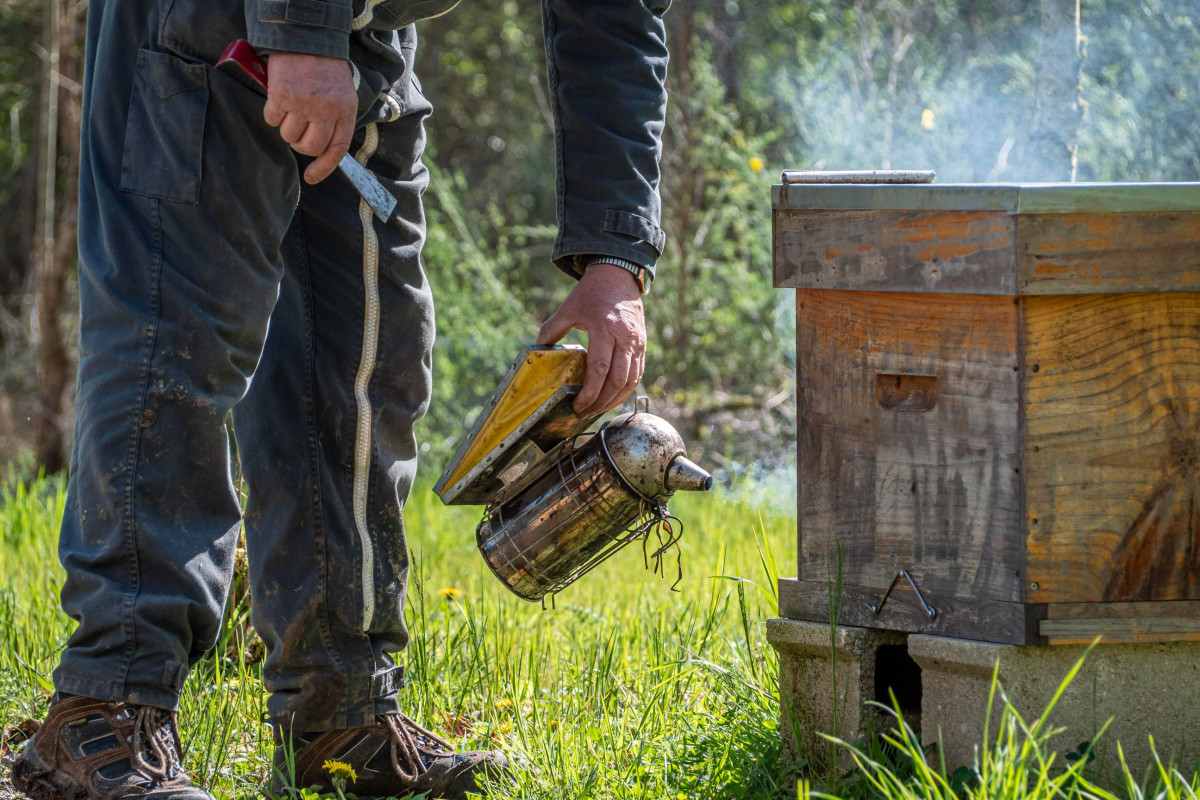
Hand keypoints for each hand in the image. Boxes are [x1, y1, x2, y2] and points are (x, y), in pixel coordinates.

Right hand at [263, 53, 356, 183]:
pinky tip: (279, 98)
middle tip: (299, 131)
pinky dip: (273, 114)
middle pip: (310, 147)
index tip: (312, 178)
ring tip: (291, 108)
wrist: (305, 38)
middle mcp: (326, 109)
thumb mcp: (343, 94)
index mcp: (345, 110)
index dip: (324, 167)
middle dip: (302, 145)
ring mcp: (303, 104)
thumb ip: (337, 120)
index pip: (337, 148)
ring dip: (287, 127)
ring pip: (289, 136)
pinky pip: (272, 120)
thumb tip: (324, 151)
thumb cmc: (325, 69)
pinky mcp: (282, 96)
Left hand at [536, 264, 646, 416]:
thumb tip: (539, 349)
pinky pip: (637, 374)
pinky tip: (612, 398)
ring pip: (631, 381)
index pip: (600, 368)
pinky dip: (625, 390)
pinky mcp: (643, 346)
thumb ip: (552, 329)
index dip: (590, 392)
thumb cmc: (592, 292)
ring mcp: (637, 343)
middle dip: (601, 402)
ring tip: (597, 410)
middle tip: (584, 413)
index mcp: (605, 328)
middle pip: (617, 380)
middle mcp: (625, 338)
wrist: (618, 275)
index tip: (577, 405)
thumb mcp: (569, 307)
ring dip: (614, 400)